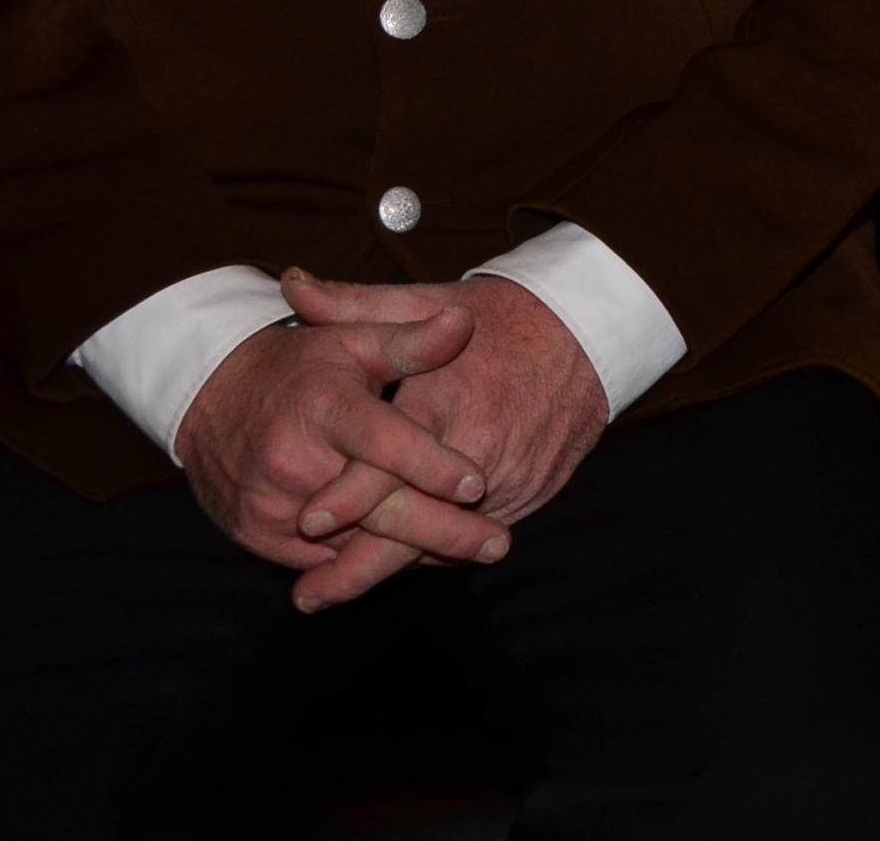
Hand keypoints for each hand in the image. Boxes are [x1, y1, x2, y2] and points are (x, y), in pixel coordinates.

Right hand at [171, 284, 506, 606]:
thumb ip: (411, 341)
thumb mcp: (353, 340)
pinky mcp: (260, 536)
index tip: (479, 483)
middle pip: (375, 510)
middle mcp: (293, 461)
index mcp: (323, 406)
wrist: (210, 400)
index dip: (431, 465)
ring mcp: (273, 505)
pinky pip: (325, 561)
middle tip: (498, 544)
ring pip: (355, 544)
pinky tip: (423, 560)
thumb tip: (464, 323)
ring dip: (415, 553)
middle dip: (442, 531)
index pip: (382, 443)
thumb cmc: (300, 367)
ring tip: (474, 554)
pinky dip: (372, 563)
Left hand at [279, 270, 610, 604]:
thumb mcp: (426, 301)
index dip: (347, 497)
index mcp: (446, 405)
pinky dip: (439, 547)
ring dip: (395, 561)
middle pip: (414, 526)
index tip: (306, 520)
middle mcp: (480, 452)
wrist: (589, 333)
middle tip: (308, 595)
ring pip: (445, 540)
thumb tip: (290, 285)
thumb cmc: (500, 318)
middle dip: (357, 568)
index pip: (391, 464)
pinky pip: (477, 534)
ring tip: (337, 584)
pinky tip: (403, 556)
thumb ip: (354, 305)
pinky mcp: (531, 494)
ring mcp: (511, 480)